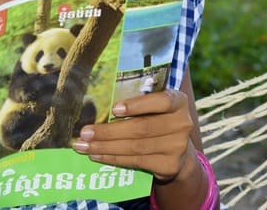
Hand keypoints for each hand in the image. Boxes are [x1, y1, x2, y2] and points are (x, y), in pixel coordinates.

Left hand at [71, 90, 195, 180]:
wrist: (178, 149)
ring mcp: (177, 147)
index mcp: (178, 101)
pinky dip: (114, 159)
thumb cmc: (157, 118)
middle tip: (85, 132)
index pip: (161, 101)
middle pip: (141, 128)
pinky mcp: (169, 165)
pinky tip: (97, 156)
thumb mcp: (154, 105)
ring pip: (136, 147)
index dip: (138, 105)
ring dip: (106, 147)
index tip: (114, 109)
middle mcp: (182, 124)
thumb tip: (98, 104)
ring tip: (84, 146)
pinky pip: (136, 162)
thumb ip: (137, 101)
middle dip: (109, 131)